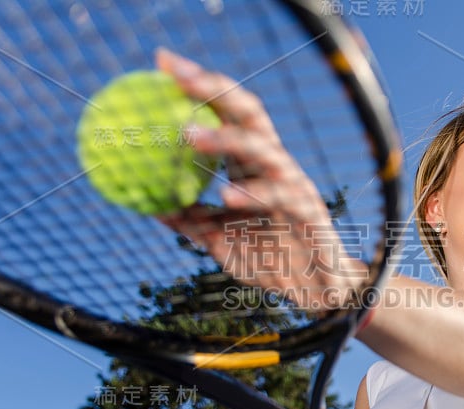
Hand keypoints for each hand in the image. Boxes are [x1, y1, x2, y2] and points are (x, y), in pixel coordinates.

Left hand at [155, 48, 365, 309]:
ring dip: (227, 139)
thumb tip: (147, 205)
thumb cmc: (270, 258)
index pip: (225, 114)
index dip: (197, 86)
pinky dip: (255, 195)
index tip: (162, 63)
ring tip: (189, 135)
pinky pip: (282, 198)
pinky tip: (228, 196)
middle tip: (177, 75)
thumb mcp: (219, 239)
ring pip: (263, 150)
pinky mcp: (310, 212)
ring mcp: (294, 186)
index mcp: (252, 166)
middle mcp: (274, 166)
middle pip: (247, 115)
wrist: (315, 289)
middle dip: (214, 89)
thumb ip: (190, 219)